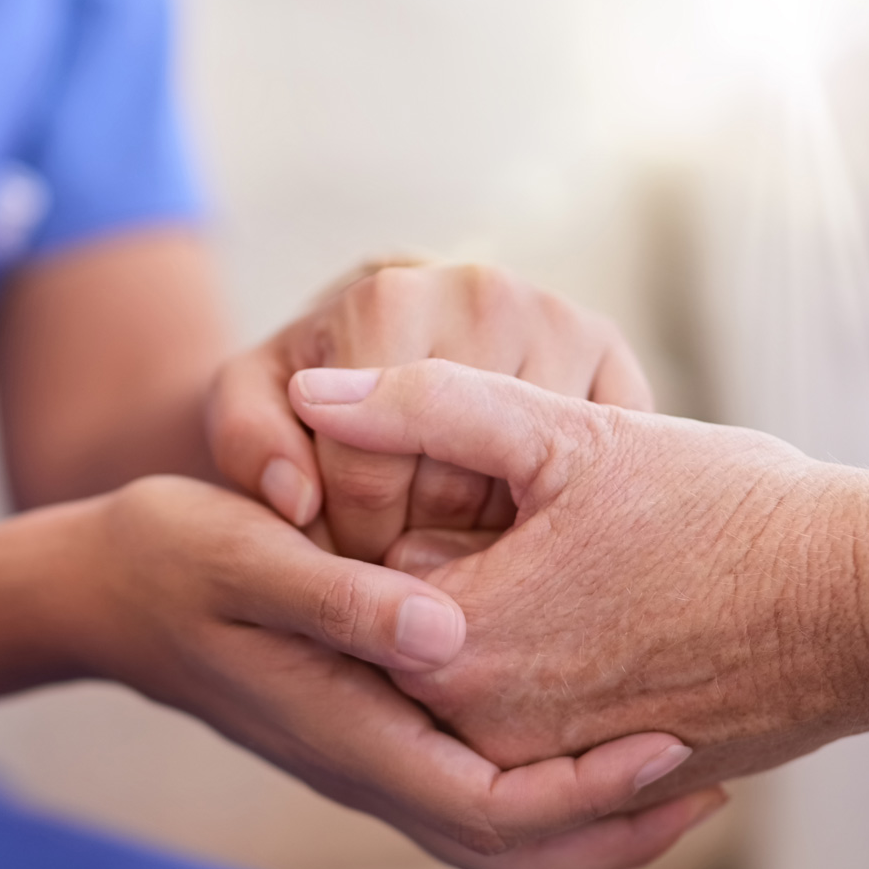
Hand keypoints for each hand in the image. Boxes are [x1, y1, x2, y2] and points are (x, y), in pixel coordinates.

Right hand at [52, 476, 722, 868]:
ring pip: (490, 829)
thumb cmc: (178, 558)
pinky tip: (573, 729)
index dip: (587, 791)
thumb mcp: (253, 556)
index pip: (488, 805)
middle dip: (612, 825)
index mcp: (343, 727)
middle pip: (507, 845)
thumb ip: (345, 601)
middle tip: (706, 779)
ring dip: (583, 813)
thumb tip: (454, 638)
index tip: (670, 745)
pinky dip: (537, 783)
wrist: (112, 588)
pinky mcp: (365, 727)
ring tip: (665, 770)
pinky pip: (466, 790)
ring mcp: (362, 752)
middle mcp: (361, 760)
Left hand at [205, 263, 651, 561]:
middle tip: (400, 577)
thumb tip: (298, 497)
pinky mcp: (618, 365)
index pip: (372, 460)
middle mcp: (487, 292)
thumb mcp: (250, 405)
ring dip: (493, 548)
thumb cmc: (310, 387)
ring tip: (455, 563)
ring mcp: (565, 323)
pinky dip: (560, 521)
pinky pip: (597, 478)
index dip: (352, 535)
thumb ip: (249, 443)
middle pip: (460, 479)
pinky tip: (518, 536)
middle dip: (421, 547)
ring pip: (535, 491)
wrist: (393, 342)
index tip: (346, 562)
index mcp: (390, 296)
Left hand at [289, 361, 868, 805]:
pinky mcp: (601, 780)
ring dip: (508, 610)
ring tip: (592, 563)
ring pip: (472, 668)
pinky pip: (531, 714)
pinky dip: (549, 659)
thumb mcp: (564, 435)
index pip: (364, 573)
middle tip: (551, 522)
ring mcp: (548, 768)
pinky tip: (613, 606)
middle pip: (414, 627)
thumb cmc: (721, 510)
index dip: (414, 510)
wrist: (857, 602)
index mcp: (460, 645)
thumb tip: (311, 391)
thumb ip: (425, 405)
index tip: (486, 487)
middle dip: (458, 564)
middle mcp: (489, 731)